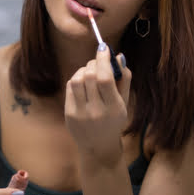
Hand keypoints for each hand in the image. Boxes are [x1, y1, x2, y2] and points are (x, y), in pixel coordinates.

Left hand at [64, 45, 130, 165]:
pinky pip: (70, 87)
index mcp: (114, 108)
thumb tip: (118, 56)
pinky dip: (76, 79)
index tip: (104, 48)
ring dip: (84, 70)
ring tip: (90, 73)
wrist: (98, 147)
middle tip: (98, 62)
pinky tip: (83, 84)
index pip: (105, 78)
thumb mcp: (124, 102)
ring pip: (77, 79)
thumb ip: (124, 79)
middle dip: (94, 63)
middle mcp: (96, 111)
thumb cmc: (114, 121)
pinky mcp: (69, 113)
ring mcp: (80, 113)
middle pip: (90, 76)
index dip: (103, 59)